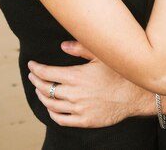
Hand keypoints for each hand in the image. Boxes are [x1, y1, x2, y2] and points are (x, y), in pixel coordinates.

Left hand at [28, 43, 150, 126]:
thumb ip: (80, 49)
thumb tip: (63, 45)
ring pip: (51, 105)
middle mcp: (74, 94)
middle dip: (36, 81)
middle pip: (45, 89)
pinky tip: (51, 107)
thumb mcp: (100, 55)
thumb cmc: (118, 73)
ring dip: (41, 96)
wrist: (134, 95)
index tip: (32, 65)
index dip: (36, 68)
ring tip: (39, 90)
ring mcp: (78, 109)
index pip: (47, 73)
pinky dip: (52, 113)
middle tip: (32, 75)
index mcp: (76, 76)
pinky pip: (61, 120)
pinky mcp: (84, 121)